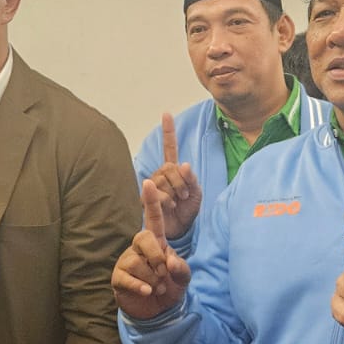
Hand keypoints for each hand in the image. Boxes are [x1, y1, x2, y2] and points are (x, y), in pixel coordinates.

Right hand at [111, 181, 191, 320]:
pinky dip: (139, 286)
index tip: (148, 182)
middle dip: (157, 256)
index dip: (151, 202)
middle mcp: (139, 248)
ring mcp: (127, 262)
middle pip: (143, 237)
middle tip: (164, 274)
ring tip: (157, 288)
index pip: (153, 219)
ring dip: (152, 278)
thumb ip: (182, 268)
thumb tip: (170, 260)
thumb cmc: (170, 287)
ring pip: (136, 261)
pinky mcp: (118, 278)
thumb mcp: (183, 278)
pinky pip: (125, 277)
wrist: (158, 311)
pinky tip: (147, 291)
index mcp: (156, 243)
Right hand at [147, 113, 201, 240]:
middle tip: (185, 195)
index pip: (170, 148)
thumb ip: (192, 179)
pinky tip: (170, 207)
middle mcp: (160, 174)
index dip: (168, 131)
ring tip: (178, 202)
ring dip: (176, 192)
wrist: (179, 230)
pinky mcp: (146, 198)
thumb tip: (184, 164)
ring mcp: (152, 185)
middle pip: (170, 167)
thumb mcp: (196, 193)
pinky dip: (169, 201)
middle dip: (181, 181)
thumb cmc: (187, 211)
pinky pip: (159, 193)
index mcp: (174, 170)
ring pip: (164, 180)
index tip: (166, 114)